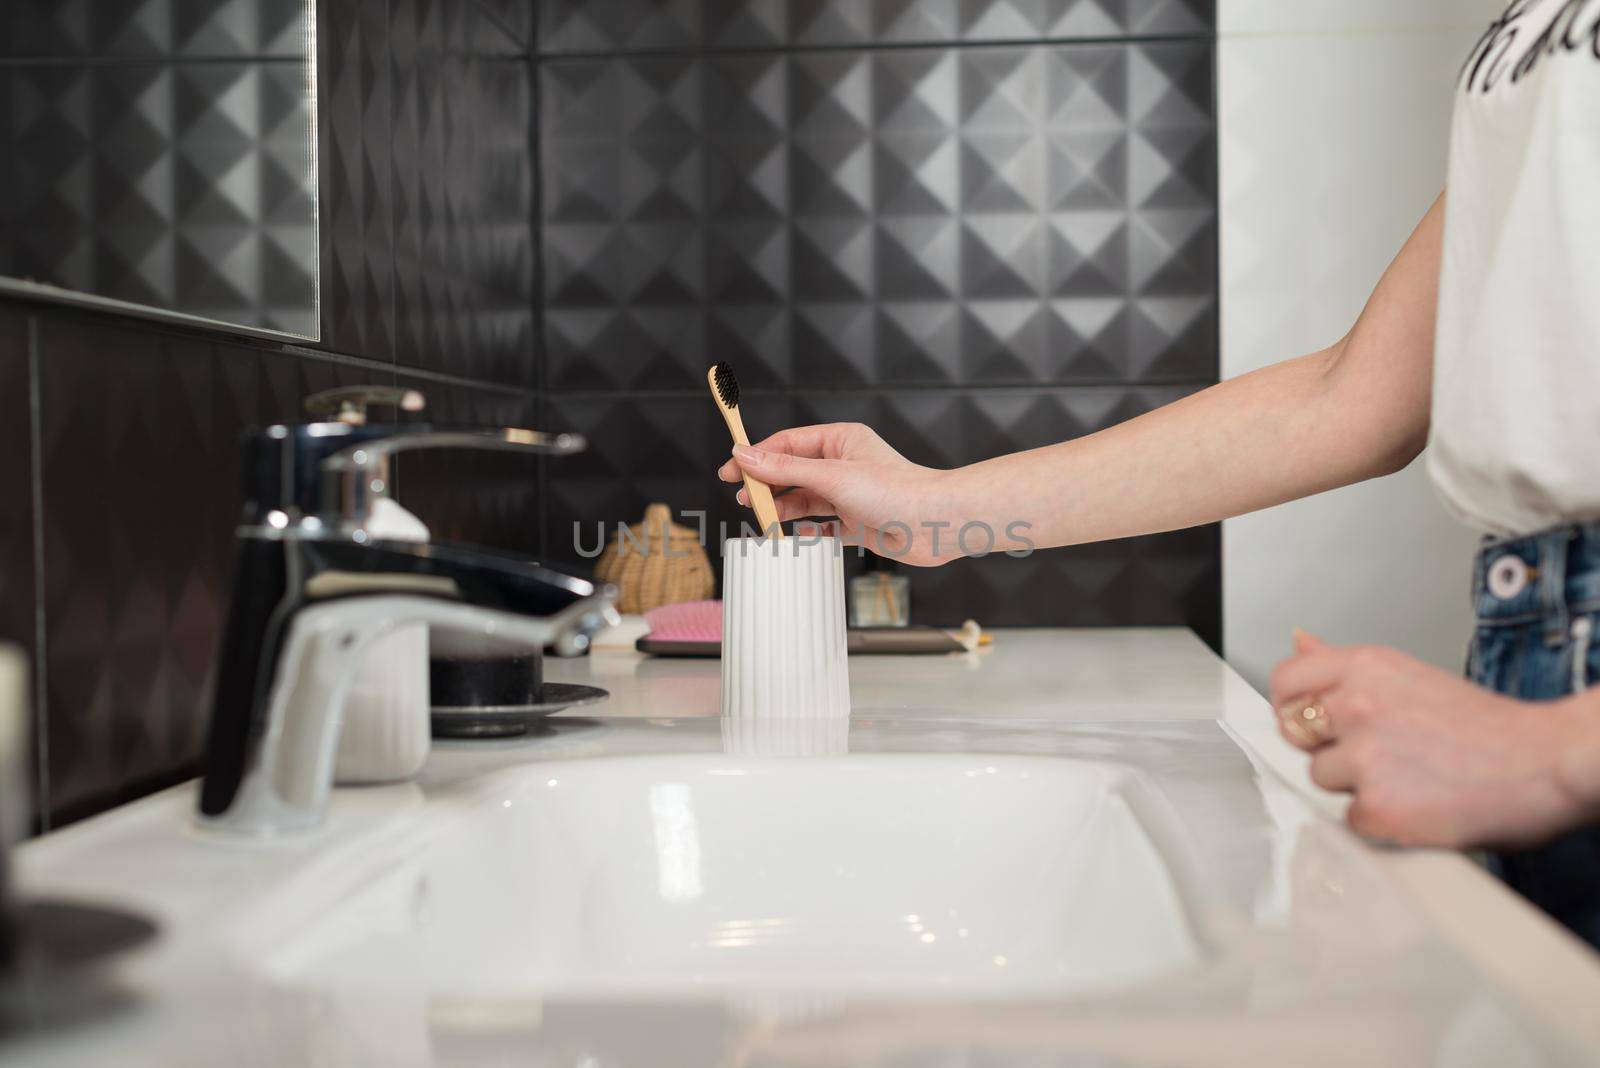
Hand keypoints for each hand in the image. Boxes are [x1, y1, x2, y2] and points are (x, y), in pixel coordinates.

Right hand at [716, 423, 961, 566]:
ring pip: (805, 500)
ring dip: (783, 508)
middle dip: (767, 484)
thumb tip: (746, 454)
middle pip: (793, 472)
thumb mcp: (831, 476)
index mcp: (841, 441)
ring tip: (763, 518)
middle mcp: (845, 465)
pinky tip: (793, 536)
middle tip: (744, 497)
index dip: (757, 455)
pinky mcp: (859, 523)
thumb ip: (785, 468)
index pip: (788, 443)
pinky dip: (807, 531)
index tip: (731, 469)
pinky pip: (824, 527)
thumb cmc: (896, 491)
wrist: (937, 524)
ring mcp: (851, 495)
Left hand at [1270, 631, 1594, 848]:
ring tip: (1409, 778)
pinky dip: (1378, 821)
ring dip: (1355, 785)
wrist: (1549, 763)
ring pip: (1322, 778)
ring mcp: (1363, 757)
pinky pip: (1349, 819)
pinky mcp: (1376, 807)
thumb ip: (1346, 667)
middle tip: (1381, 751)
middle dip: (1329, 745)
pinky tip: (1417, 806)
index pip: (1286, 681)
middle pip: (1298, 733)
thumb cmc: (1491, 727)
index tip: (1305, 719)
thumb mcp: (1411, 676)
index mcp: (1366, 667)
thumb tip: (1301, 642)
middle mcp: (1357, 705)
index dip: (1291, 705)